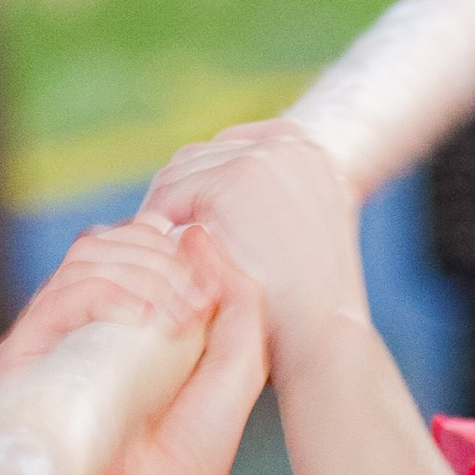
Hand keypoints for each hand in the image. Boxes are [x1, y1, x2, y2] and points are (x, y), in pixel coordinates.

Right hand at [0, 214, 266, 474]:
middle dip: (159, 259)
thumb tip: (195, 231)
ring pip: (81, 263)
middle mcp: (74, 325)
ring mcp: (44, 342)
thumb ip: (239, 301)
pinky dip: (104, 294)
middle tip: (196, 306)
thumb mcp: (237, 368)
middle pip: (103, 244)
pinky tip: (141, 319)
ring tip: (177, 319)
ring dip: (140, 273)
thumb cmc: (191, 454)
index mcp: (118, 318)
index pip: (127, 245)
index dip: (167, 246)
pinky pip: (56, 301)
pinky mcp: (20, 366)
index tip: (207, 289)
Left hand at [146, 119, 368, 376]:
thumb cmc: (306, 304)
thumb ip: (274, 203)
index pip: (229, 149)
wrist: (320, 332)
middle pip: (201, 155)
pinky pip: (171, 193)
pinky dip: (156, 224)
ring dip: (165, 211)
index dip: (200, 188)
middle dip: (178, 197)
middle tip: (158, 240)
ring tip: (154, 252)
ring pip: (180, 171)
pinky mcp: (234, 179)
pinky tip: (156, 258)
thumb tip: (232, 198)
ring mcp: (264, 156)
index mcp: (306, 148)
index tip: (182, 224)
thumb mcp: (302, 236)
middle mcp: (290, 142)